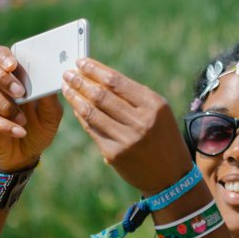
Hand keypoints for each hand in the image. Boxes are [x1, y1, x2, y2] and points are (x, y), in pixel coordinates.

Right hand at [0, 46, 62, 170]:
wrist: (27, 154)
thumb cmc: (40, 126)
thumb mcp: (52, 114)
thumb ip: (51, 98)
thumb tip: (53, 80)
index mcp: (13, 75)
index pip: (0, 54)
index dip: (3, 55)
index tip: (13, 64)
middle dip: (0, 75)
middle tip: (19, 91)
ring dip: (5, 103)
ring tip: (23, 118)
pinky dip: (4, 124)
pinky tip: (19, 131)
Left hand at [62, 58, 192, 194]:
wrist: (171, 175)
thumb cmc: (163, 137)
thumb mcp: (158, 113)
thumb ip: (134, 97)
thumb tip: (100, 79)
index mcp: (154, 105)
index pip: (117, 81)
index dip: (95, 70)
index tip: (81, 62)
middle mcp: (141, 121)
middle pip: (101, 95)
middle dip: (81, 81)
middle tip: (68, 73)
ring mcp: (127, 138)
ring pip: (92, 112)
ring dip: (75, 97)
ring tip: (67, 88)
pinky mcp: (115, 154)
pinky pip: (93, 130)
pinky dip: (82, 117)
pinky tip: (76, 108)